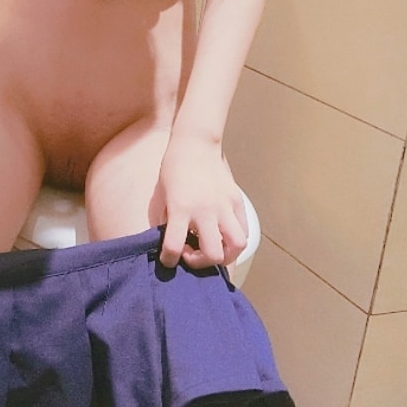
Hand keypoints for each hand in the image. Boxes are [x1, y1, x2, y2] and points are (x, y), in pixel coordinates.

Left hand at [152, 136, 248, 271]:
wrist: (196, 144)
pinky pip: (245, 230)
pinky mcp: (237, 201)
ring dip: (224, 254)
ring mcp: (225, 206)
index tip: (168, 259)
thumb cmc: (174, 169)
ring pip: (237, 246)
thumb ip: (164, 221)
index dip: (169, 259)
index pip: (174, 246)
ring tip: (212, 248)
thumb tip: (169, 244)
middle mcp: (205, 211)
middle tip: (191, 252)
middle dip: (201, 263)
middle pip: (214, 254)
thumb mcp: (161, 196)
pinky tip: (223, 235)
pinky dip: (235, 240)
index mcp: (181, 208)